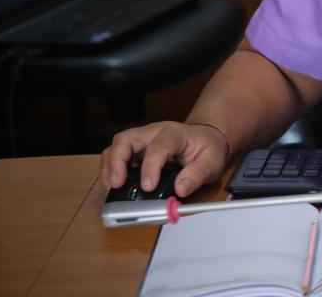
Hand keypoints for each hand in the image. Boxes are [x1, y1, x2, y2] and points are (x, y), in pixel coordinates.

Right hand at [100, 121, 228, 198]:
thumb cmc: (206, 148)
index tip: (149, 186)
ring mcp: (141, 141)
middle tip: (117, 184)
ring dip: (109, 168)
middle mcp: (153, 133)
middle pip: (126, 139)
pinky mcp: (135, 151)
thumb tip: (181, 188)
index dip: (150, 167)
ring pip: (115, 147)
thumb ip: (198, 174)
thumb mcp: (212, 160)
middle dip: (117, 162)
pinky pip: (115, 157)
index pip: (158, 146)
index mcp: (174, 133)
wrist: (205, 139)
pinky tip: (113, 186)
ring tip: (111, 188)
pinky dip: (110, 171)